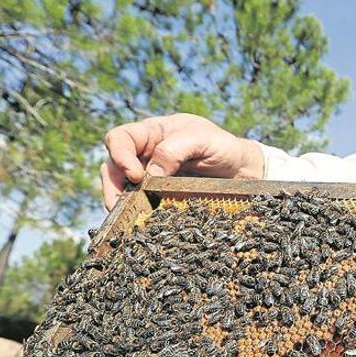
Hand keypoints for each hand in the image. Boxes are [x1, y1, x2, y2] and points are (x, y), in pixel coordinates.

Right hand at [100, 113, 263, 209]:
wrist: (243, 171)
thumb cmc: (223, 147)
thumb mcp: (203, 139)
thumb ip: (175, 150)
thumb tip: (148, 174)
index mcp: (152, 133)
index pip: (120, 138)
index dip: (120, 156)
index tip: (136, 176)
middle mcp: (145, 154)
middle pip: (112, 166)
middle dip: (112, 185)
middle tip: (118, 205)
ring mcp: (150, 177)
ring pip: (121, 188)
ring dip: (119, 203)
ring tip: (126, 217)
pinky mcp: (158, 197)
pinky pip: (139, 204)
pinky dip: (136, 213)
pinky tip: (139, 224)